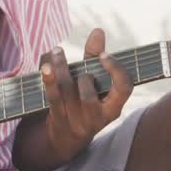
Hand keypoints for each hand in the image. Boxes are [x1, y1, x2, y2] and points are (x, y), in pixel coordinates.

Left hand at [40, 28, 133, 163]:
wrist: (65, 140)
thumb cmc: (84, 101)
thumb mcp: (94, 82)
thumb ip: (94, 57)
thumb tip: (98, 30)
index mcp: (114, 107)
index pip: (124, 89)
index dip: (116, 71)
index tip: (104, 55)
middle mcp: (98, 117)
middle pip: (90, 94)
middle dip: (81, 72)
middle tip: (70, 56)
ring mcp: (78, 122)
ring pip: (68, 93)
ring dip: (60, 69)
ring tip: (56, 51)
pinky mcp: (59, 121)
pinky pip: (54, 99)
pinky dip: (48, 81)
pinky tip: (46, 66)